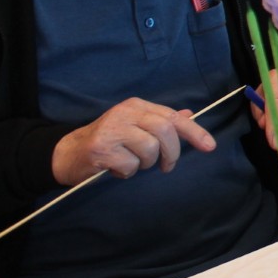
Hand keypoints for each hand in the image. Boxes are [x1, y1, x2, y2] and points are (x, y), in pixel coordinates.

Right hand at [51, 98, 216, 184]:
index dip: (195, 132)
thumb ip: (160, 121)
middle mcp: (125, 113)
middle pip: (165, 131)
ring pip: (149, 149)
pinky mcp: (101, 148)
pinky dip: (127, 172)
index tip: (210, 146)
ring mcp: (112, 130)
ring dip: (145, 163)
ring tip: (132, 163)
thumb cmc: (108, 141)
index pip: (173, 117)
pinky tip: (116, 168)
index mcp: (136, 105)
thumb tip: (189, 114)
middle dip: (172, 153)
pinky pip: (130, 165)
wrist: (68, 153)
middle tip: (166, 166)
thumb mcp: (134, 126)